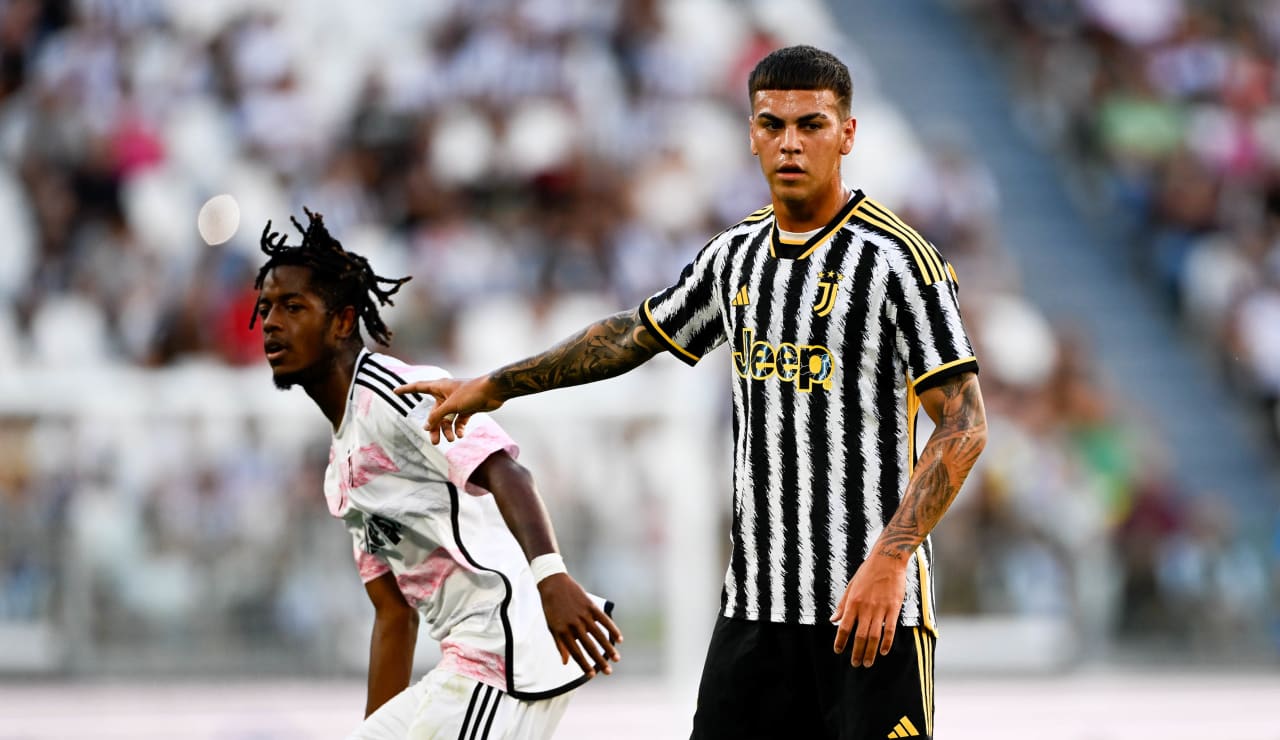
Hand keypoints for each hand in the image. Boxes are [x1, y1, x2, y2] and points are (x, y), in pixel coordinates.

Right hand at [394, 376, 502, 442]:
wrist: (494, 392)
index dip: (406, 390)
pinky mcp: (467, 408)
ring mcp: (457, 401)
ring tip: (452, 439)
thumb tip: (426, 426)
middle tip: (434, 441)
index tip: (395, 392)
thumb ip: (437, 416)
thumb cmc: (472, 393)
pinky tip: (460, 434)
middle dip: (435, 427)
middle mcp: (447, 393)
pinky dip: (459, 427)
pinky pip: (459, 420)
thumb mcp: (451, 406)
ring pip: (447, 418)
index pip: (418, 387)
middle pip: (435, 412)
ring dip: (448, 429)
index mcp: (440, 387)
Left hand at [536, 573, 621, 676]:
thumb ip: (560, 645)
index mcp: (562, 632)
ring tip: (616, 658)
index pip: (575, 652)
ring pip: (599, 635)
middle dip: (599, 661)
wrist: (553, 584)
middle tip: (608, 672)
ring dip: (609, 648)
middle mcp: (574, 625)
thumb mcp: (551, 627)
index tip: (592, 675)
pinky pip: (604, 620)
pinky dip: (612, 629)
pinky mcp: (590, 606)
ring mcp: (583, 615)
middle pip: (589, 646)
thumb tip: (565, 663)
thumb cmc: (551, 608)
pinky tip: (619, 639)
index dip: (584, 665)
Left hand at [831, 552, 907, 667]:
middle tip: (855, 664)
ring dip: (870, 652)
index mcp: (853, 603)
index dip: (840, 641)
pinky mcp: (894, 608)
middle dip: (856, 652)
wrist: (887, 560)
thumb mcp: (850, 587)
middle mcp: (865, 608)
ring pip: (874, 636)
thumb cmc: (867, 573)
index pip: (844, 627)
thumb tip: (833, 620)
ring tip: (867, 663)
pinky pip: (890, 630)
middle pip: (859, 636)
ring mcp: (880, 609)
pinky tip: (883, 652)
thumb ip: (842, 605)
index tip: (838, 651)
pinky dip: (887, 643)